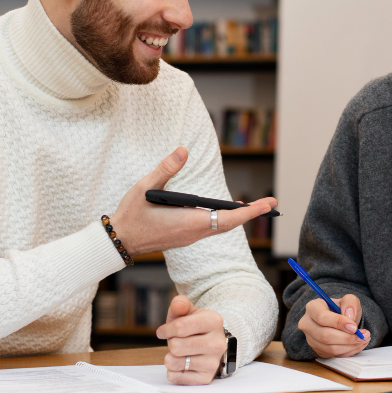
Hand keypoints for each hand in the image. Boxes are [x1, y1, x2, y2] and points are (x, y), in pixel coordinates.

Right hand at [109, 147, 276, 254]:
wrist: (119, 242)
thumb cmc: (131, 215)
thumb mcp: (145, 187)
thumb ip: (165, 168)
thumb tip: (183, 150)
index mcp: (189, 222)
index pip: (228, 218)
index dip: (250, 211)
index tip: (268, 205)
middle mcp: (193, 233)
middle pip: (230, 223)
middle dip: (252, 213)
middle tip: (272, 203)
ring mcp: (190, 237)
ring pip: (221, 227)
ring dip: (239, 216)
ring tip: (256, 206)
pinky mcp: (185, 237)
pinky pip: (212, 228)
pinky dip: (225, 220)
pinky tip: (229, 211)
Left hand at [157, 296, 226, 384]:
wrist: (211, 343)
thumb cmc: (195, 326)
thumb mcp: (188, 311)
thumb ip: (180, 304)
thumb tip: (178, 305)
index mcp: (214, 321)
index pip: (180, 327)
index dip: (166, 329)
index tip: (164, 331)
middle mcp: (217, 343)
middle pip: (176, 346)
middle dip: (171, 343)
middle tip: (178, 341)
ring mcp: (214, 362)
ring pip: (174, 362)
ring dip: (171, 357)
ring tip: (180, 352)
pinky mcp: (206, 378)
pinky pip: (175, 377)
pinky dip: (173, 371)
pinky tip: (182, 364)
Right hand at [297, 294, 369, 357]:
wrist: (340, 320)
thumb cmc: (342, 309)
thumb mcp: (348, 300)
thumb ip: (350, 302)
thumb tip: (349, 316)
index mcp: (312, 307)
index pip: (322, 317)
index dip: (339, 323)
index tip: (354, 326)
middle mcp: (307, 324)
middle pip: (325, 335)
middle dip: (347, 338)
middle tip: (362, 336)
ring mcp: (311, 339)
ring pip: (330, 348)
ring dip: (350, 346)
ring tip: (363, 339)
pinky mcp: (318, 350)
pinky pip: (334, 355)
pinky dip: (348, 351)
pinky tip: (357, 344)